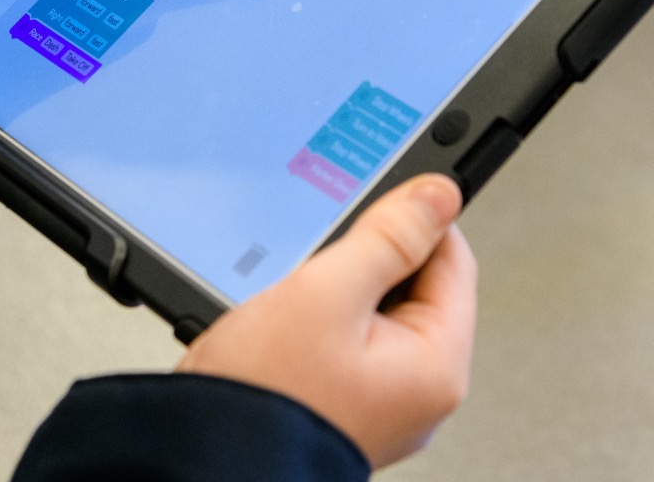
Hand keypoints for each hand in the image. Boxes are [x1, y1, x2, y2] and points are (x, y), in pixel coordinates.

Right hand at [177, 174, 477, 468]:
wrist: (200, 458)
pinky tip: (282, 327)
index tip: (374, 200)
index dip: (413, 220)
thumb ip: (389, 237)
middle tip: (317, 260)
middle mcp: (417, 394)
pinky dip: (315, 323)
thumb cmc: (263, 395)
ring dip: (335, 291)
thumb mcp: (327, 292)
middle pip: (414, 288)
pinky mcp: (341, 405)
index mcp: (436, 367)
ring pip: (372, 314)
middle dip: (365, 261)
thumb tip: (439, 197)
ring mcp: (379, 403)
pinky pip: (343, 344)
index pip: (453, 260)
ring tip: (293, 302)